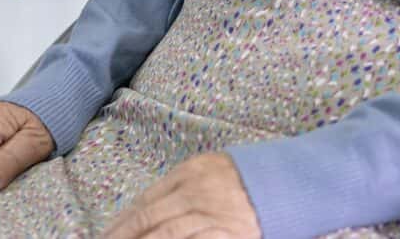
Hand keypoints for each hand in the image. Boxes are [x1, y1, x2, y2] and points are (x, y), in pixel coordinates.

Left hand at [100, 152, 260, 238]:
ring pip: (165, 235)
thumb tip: (146, 207)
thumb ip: (181, 184)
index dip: (123, 221)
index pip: (145, 200)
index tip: (108, 234)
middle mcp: (196, 192)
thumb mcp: (212, 167)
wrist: (291, 181)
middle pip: (149, 218)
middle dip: (124, 236)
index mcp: (190, 172)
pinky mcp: (226, 235)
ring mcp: (211, 215)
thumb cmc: (249, 177)